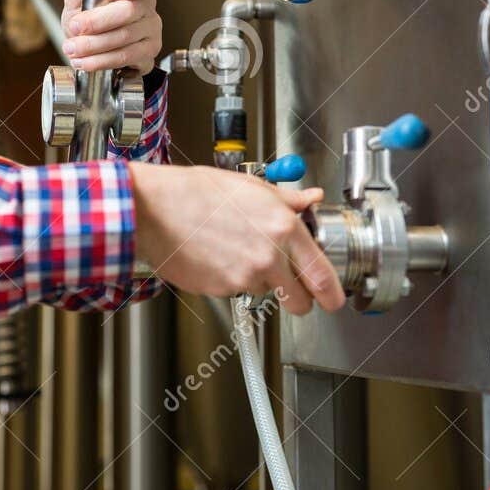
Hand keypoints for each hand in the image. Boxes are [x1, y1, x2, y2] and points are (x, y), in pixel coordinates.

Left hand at [61, 0, 165, 74]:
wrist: (89, 47)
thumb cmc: (88, 17)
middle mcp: (148, 7)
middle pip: (130, 11)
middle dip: (98, 21)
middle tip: (75, 26)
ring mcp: (151, 31)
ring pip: (124, 38)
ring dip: (94, 45)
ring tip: (72, 47)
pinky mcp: (147, 54)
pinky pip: (124, 57)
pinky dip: (100, 61)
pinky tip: (83, 61)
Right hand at [128, 163, 345, 314]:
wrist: (156, 209)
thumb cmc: (197, 193)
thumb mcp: (252, 187)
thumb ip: (289, 201)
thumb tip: (311, 199)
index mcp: (283, 228)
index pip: (322, 276)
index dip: (332, 294)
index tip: (334, 298)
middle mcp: (268, 257)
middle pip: (300, 302)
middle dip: (299, 299)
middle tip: (291, 286)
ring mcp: (243, 277)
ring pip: (265, 293)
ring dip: (259, 281)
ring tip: (237, 251)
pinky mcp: (220, 289)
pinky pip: (236, 291)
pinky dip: (232, 279)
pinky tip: (219, 255)